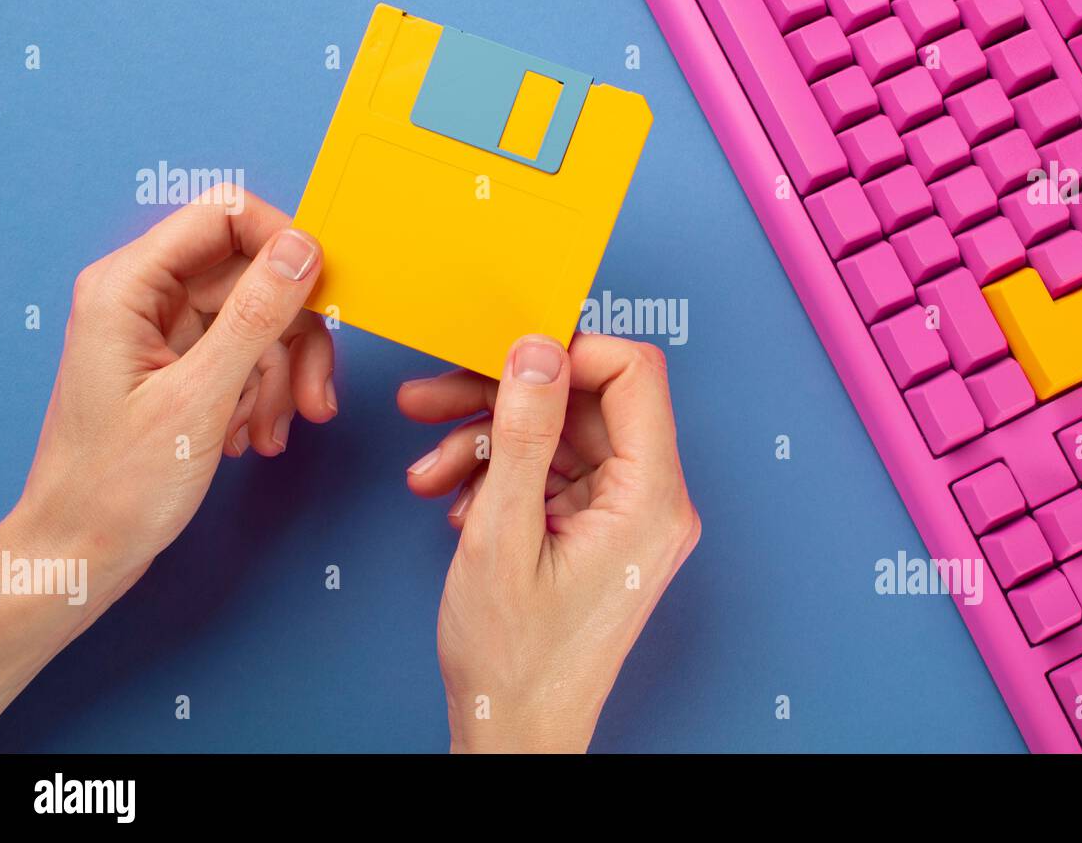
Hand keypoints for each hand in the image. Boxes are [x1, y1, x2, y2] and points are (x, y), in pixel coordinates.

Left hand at [20, 185, 336, 570]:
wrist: (79, 555)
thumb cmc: (115, 488)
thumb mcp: (199, 399)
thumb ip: (255, 317)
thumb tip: (302, 250)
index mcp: (128, 286)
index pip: (224, 217)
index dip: (284, 245)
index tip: (325, 295)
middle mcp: (144, 298)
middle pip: (254, 276)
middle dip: (295, 337)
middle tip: (315, 396)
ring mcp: (163, 333)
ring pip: (259, 320)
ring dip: (284, 376)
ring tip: (277, 430)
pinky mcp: (180, 367)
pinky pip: (247, 357)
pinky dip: (264, 394)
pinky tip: (255, 437)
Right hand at [398, 333, 699, 752]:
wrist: (515, 730)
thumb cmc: (516, 661)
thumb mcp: (503, 534)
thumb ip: (524, 433)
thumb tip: (537, 351)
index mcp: (651, 499)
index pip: (634, 374)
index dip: (568, 350)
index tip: (505, 352)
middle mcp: (651, 501)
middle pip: (585, 403)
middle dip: (504, 397)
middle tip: (433, 396)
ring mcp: (624, 515)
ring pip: (559, 436)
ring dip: (489, 441)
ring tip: (430, 469)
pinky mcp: (596, 528)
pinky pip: (552, 471)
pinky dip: (501, 474)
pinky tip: (457, 498)